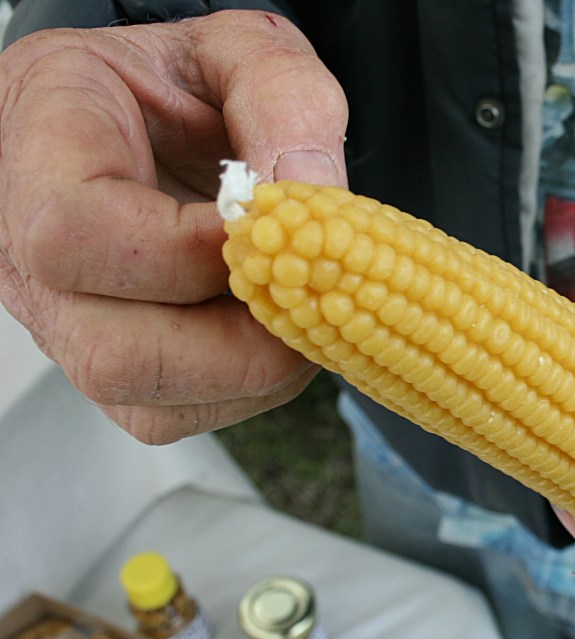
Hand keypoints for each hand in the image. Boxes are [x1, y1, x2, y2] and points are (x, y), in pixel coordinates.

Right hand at [0, 11, 348, 442]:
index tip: (265, 234)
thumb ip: (282, 97)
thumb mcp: (240, 51)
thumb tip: (310, 195)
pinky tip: (270, 333)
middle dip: (239, 341)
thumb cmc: (185, 83)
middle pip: (109, 350)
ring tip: (296, 308)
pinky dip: (244, 390)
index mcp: (39, 141)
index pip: (75, 233)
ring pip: (142, 398)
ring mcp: (60, 317)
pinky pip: (170, 414)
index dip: (185, 253)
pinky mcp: (106, 364)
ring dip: (250, 371)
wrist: (159, 119)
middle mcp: (25, 246)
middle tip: (306, 292)